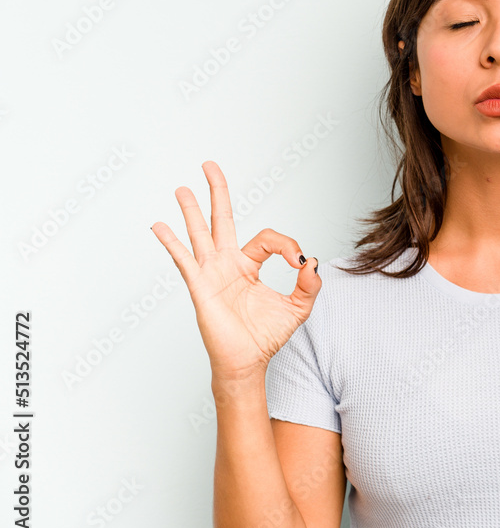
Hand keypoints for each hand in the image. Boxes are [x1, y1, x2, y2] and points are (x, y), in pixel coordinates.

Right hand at [150, 161, 321, 382]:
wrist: (248, 362)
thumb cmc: (266, 336)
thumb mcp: (298, 307)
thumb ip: (309, 284)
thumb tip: (313, 261)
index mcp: (249, 265)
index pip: (268, 238)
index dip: (286, 244)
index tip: (298, 260)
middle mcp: (228, 264)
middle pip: (222, 220)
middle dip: (217, 192)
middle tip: (209, 165)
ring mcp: (212, 273)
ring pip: (200, 234)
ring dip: (191, 211)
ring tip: (183, 188)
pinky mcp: (201, 287)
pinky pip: (185, 261)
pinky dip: (172, 243)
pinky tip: (159, 226)